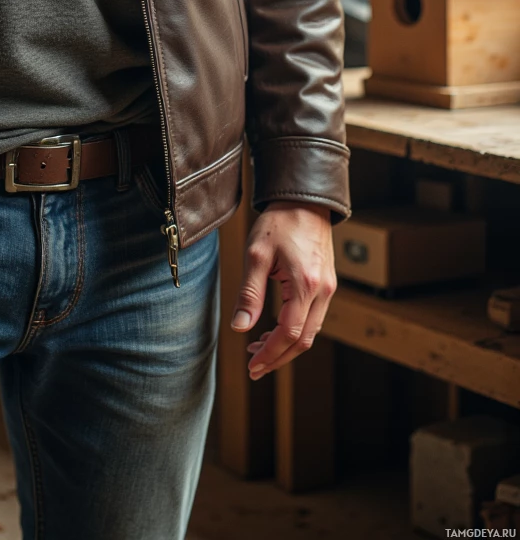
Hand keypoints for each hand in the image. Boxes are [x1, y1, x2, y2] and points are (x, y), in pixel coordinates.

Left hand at [228, 200, 336, 378]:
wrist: (305, 201)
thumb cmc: (280, 222)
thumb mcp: (257, 254)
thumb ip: (250, 293)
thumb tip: (240, 327)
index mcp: (305, 284)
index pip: (289, 333)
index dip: (270, 354)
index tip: (252, 365)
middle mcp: (322, 291)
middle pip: (303, 340)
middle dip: (278, 358)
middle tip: (254, 367)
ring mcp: (328, 289)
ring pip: (310, 332)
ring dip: (286, 347)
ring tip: (259, 350)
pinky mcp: (327, 285)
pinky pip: (314, 318)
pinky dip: (295, 331)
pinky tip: (276, 330)